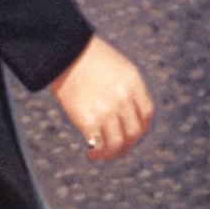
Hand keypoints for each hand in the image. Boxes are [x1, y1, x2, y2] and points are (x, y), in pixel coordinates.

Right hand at [51, 35, 152, 161]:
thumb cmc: (87, 58)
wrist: (63, 53)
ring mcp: (106, 110)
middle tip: (117, 149)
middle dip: (127, 145)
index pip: (146, 114)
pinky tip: (91, 153)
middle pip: (134, 132)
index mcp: (133, 83)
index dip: (141, 128)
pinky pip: (99, 145)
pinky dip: (97, 153)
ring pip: (118, 144)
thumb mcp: (117, 67)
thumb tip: (126, 117)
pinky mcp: (88, 120)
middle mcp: (123, 98)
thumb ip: (126, 89)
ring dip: (111, 154)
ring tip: (102, 155)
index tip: (131, 134)